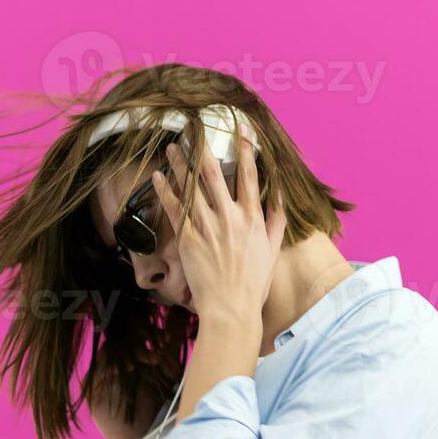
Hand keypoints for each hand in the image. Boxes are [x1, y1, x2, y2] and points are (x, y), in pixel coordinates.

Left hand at [152, 129, 286, 325]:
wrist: (231, 309)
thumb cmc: (253, 284)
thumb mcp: (274, 251)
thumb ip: (276, 221)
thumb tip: (279, 196)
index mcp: (252, 219)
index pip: (249, 176)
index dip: (245, 150)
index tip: (240, 130)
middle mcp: (230, 218)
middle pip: (214, 174)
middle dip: (204, 148)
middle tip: (196, 129)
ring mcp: (207, 227)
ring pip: (191, 186)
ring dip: (181, 163)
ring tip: (174, 146)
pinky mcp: (188, 239)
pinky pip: (174, 208)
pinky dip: (165, 189)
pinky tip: (158, 175)